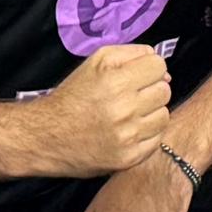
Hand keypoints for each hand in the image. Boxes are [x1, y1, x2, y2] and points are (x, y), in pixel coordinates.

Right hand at [26, 41, 173, 176]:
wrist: (46, 136)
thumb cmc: (73, 95)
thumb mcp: (96, 61)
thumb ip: (132, 54)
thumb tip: (163, 69)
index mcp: (115, 81)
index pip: (159, 67)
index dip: (149, 69)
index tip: (138, 76)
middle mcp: (124, 109)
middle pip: (164, 91)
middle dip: (150, 90)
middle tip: (132, 96)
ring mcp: (128, 136)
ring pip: (164, 116)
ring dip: (151, 113)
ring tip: (130, 115)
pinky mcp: (128, 158)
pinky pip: (157, 139)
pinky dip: (147, 134)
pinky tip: (129, 131)